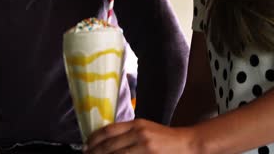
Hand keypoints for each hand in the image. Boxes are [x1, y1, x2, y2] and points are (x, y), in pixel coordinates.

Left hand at [85, 119, 199, 153]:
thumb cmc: (165, 138)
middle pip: (109, 145)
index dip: (94, 139)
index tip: (86, 146)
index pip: (109, 130)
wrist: (187, 144)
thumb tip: (107, 140)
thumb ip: (128, 132)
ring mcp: (144, 147)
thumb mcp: (146, 129)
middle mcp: (139, 134)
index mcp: (137, 124)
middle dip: (94, 152)